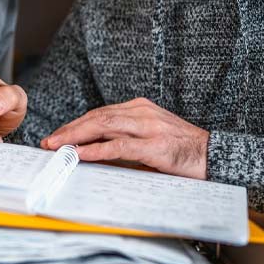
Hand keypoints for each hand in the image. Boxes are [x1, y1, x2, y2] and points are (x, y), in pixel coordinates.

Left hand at [41, 98, 209, 179]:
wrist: (214, 155)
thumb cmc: (181, 150)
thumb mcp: (149, 140)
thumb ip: (124, 141)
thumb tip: (92, 152)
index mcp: (139, 108)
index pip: (99, 114)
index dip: (75, 124)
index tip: (58, 135)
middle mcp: (141, 112)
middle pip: (97, 117)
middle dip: (70, 129)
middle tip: (49, 141)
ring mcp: (148, 127)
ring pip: (104, 127)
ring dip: (77, 137)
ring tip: (58, 147)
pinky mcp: (155, 146)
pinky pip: (120, 146)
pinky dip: (97, 150)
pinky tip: (82, 154)